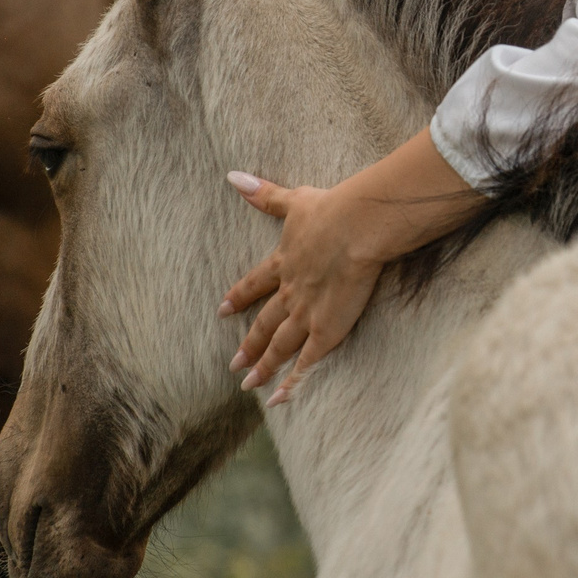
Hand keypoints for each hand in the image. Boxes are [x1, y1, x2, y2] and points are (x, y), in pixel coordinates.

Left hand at [218, 131, 486, 404]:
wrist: (356, 228)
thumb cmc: (332, 210)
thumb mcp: (295, 200)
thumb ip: (264, 194)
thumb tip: (232, 177)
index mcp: (285, 263)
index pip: (256, 284)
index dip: (239, 297)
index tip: (221, 309)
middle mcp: (290, 292)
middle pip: (264, 323)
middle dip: (249, 343)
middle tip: (232, 362)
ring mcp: (306, 314)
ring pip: (279, 346)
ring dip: (263, 366)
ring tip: (247, 384)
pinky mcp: (326, 331)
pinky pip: (305, 364)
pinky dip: (291, 383)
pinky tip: (277, 401)